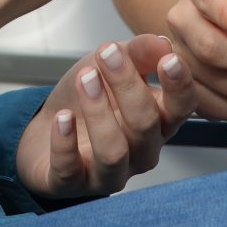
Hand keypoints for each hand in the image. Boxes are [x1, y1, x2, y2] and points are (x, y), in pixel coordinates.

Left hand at [16, 34, 195, 197]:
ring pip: (113, 152)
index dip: (179, 87)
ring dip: (98, 113)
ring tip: (85, 79)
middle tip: (107, 54)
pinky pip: (71, 170)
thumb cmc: (85, 98)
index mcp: (159, 122)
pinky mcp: (72, 185)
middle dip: (127, 87)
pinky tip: (62, 118)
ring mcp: (109, 174)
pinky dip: (65, 143)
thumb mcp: (109, 65)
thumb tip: (162, 42)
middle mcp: (141, 152)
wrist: (45, 129)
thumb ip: (138, 52)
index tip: (168, 59)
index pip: (182, 109)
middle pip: (145, 126)